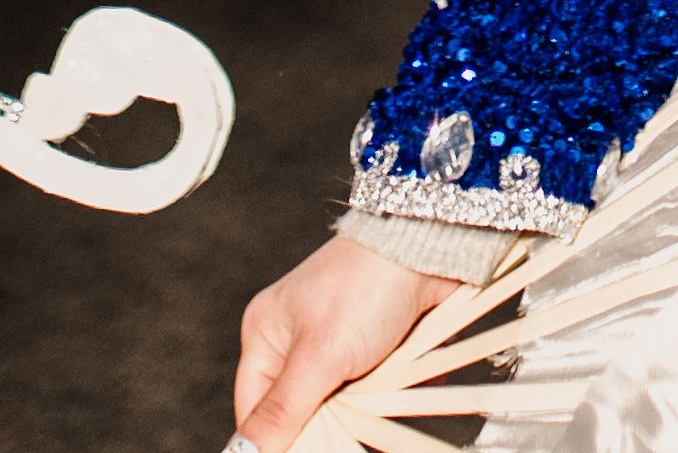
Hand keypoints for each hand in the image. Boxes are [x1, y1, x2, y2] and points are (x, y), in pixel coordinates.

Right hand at [234, 231, 444, 450]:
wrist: (432, 245)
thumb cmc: (367, 282)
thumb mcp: (320, 355)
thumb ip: (283, 409)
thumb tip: (245, 452)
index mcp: (267, 335)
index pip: (254, 410)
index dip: (272, 441)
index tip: (304, 451)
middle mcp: (297, 340)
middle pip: (301, 411)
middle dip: (329, 420)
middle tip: (350, 415)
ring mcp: (338, 343)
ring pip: (342, 405)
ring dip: (363, 406)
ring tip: (379, 385)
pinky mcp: (374, 346)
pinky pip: (374, 390)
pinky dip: (387, 392)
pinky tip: (401, 380)